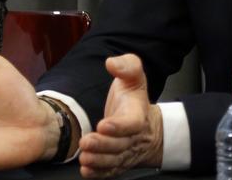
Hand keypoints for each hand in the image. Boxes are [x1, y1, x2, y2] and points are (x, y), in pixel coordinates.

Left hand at [77, 53, 163, 177]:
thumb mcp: (134, 77)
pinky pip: (110, 172)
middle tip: (86, 142)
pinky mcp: (118, 163)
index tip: (103, 124)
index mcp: (137, 115)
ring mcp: (126, 152)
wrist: (147, 127)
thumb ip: (127, 66)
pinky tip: (87, 171)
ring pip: (114, 160)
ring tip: (85, 157)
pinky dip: (98, 174)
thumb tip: (112, 63)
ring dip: (99, 161)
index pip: (131, 123)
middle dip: (103, 145)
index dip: (119, 126)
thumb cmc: (133, 101)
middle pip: (120, 145)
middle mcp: (133, 137)